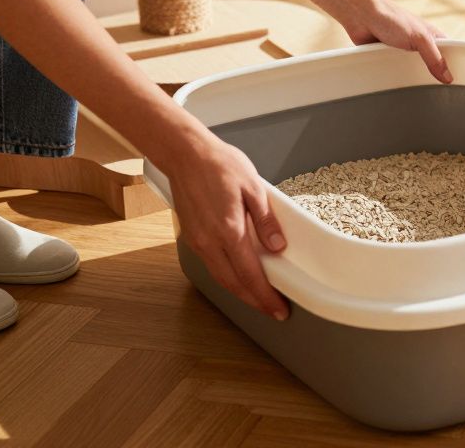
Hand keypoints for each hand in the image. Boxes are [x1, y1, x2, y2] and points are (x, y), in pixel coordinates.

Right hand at [163, 133, 288, 319]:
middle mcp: (209, 241)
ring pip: (220, 276)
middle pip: (233, 283)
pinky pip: (211, 264)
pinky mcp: (190, 235)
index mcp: (228, 230)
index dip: (265, 296)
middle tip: (273, 309)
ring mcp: (196, 240)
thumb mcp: (254, 188)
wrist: (185, 154)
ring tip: (259, 296)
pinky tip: (239, 274)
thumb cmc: (220, 165)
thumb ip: (266, 220)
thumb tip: (277, 246)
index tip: (279, 309)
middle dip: (254, 300)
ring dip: (240, 290)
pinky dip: (227, 275)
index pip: (250, 274)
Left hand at [341, 0, 451, 83]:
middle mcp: (420, 44)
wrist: (361, 15)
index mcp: (433, 36)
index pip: (451, 55)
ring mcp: (404, 52)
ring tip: (419, 94)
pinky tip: (399, 87)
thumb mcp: (420, 38)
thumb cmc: (391, 17)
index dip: (455, 68)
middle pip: (433, 66)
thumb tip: (447, 77)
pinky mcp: (389, 58)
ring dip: (413, 78)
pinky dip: (397, 78)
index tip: (456, 84)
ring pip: (414, 71)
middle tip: (438, 93)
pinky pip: (397, 73)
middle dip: (434, 77)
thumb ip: (434, 58)